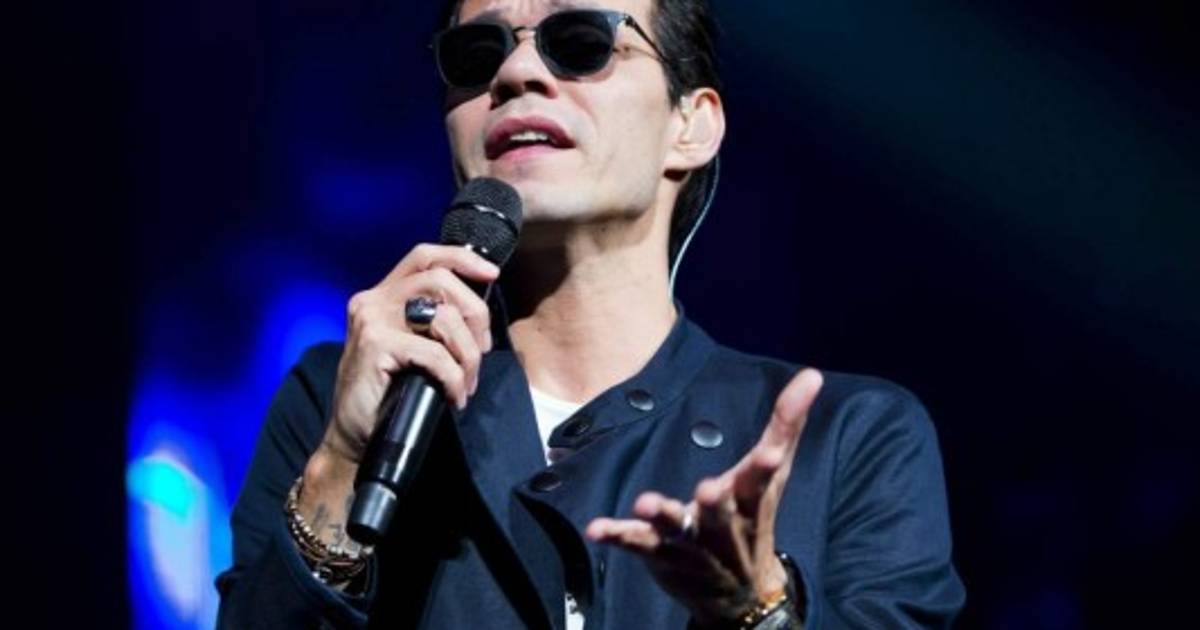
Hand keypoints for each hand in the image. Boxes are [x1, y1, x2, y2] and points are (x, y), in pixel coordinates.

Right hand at [321, 243, 498, 466]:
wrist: (353, 434)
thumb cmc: (388, 393)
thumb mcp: (410, 346)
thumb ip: (430, 321)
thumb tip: (477, 314)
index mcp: (382, 295)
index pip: (425, 256)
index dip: (462, 258)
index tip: (491, 274)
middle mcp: (373, 300)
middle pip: (441, 280)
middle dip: (476, 314)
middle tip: (482, 351)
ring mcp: (372, 321)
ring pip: (444, 317)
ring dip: (468, 354)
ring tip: (467, 382)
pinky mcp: (375, 346)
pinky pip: (435, 354)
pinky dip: (454, 377)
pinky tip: (452, 396)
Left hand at [585, 368, 822, 626]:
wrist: (740, 593)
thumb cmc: (754, 518)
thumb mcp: (774, 472)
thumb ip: (788, 423)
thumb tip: (813, 374)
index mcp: (752, 501)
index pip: (762, 481)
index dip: (766, 467)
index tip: (773, 454)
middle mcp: (723, 525)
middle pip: (720, 513)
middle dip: (716, 504)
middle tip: (709, 490)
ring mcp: (690, 542)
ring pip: (676, 530)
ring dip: (664, 517)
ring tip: (646, 504)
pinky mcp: (659, 553)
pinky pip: (636, 544)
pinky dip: (617, 535)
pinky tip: (596, 528)